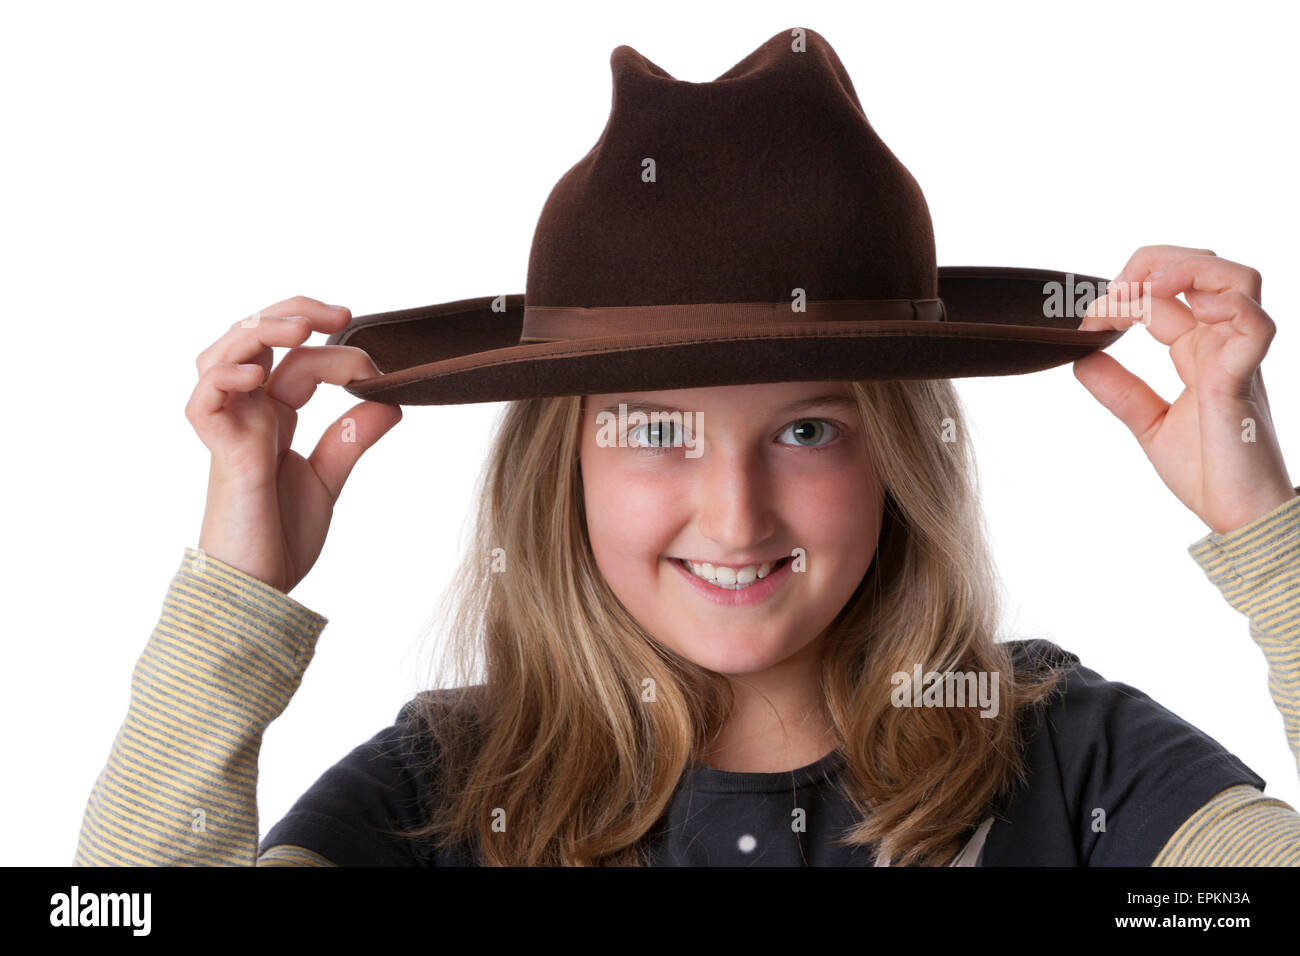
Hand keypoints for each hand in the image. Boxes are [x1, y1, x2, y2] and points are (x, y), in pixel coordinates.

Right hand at [187, 295, 401, 592]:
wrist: (260, 589)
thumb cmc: (280, 539)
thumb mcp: (328, 479)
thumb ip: (351, 438)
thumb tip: (390, 400)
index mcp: (272, 417)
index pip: (297, 360)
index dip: (335, 352)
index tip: (377, 367)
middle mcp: (248, 415)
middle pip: (253, 340)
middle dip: (292, 315)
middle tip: (341, 314)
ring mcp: (230, 430)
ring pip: (221, 356)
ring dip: (258, 332)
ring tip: (298, 327)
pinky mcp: (219, 454)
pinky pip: (202, 402)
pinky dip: (224, 379)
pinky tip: (255, 374)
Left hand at [1073, 245, 1294, 535]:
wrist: (1237, 516)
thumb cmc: (1209, 473)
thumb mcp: (1150, 424)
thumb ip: (1121, 391)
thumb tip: (1082, 359)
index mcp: (1199, 352)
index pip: (1167, 295)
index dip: (1124, 293)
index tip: (1085, 319)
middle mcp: (1221, 345)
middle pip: (1207, 269)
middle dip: (1157, 262)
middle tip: (1114, 290)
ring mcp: (1237, 358)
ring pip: (1239, 280)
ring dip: (1188, 271)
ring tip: (1146, 288)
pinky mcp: (1243, 380)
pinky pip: (1253, 325)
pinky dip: (1224, 305)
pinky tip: (1189, 312)